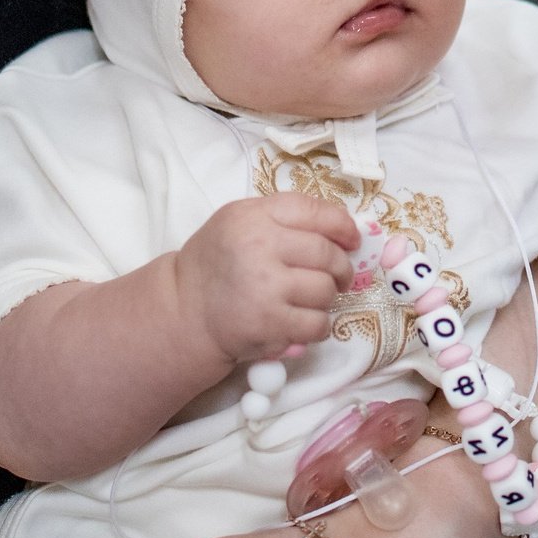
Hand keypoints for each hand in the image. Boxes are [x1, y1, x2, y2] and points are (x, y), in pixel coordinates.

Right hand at [172, 193, 358, 364]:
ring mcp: (266, 288)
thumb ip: (284, 217)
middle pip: (327, 254)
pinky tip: (302, 321)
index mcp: (253, 217)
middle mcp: (260, 248)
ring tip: (308, 299)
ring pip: (326, 290)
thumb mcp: (240, 221)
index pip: (315, 212)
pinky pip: (317, 324)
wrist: (185, 309)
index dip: (342, 226)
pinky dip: (317, 325)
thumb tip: (344, 228)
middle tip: (339, 276)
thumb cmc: (218, 261)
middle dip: (341, 267)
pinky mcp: (270, 325)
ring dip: (326, 298)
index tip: (352, 239)